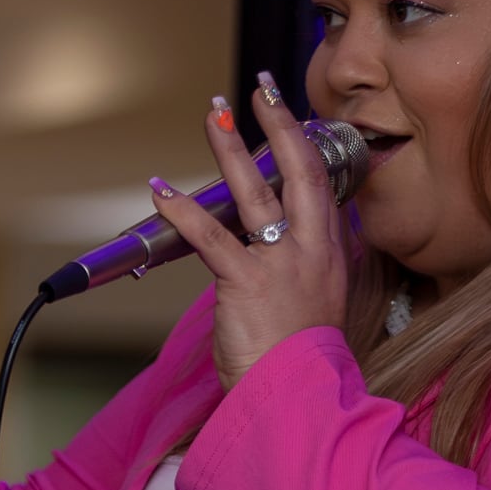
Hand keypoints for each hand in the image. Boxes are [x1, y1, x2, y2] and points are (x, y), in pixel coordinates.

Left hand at [153, 74, 349, 387]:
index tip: (290, 118)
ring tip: (213, 114)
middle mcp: (312, 252)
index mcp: (329, 257)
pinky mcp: (247, 282)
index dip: (305, 147)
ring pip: (255, 190)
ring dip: (230, 148)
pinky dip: (181, 210)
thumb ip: (301, 276)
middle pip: (300, 171)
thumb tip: (276, 258)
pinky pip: (209, 235)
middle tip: (262, 88)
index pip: (321, 188)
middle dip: (280, 124)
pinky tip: (160, 188)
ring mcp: (282, 264)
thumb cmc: (300, 366)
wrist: (298, 401)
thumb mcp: (315, 311)